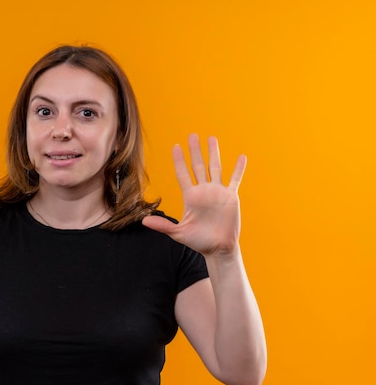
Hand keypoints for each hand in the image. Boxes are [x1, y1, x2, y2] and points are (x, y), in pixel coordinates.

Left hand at [142, 134, 245, 256]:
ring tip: (212, 138)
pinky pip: (235, 180)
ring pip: (215, 168)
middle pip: (198, 166)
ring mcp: (217, 192)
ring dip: (214, 153)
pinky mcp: (231, 197)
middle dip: (195, 151)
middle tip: (193, 135)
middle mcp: (203, 191)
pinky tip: (241, 157)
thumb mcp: (178, 233)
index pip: (183, 174)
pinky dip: (238, 169)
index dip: (179, 161)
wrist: (218, 248)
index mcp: (190, 197)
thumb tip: (143, 221)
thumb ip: (163, 225)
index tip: (175, 147)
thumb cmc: (198, 241)